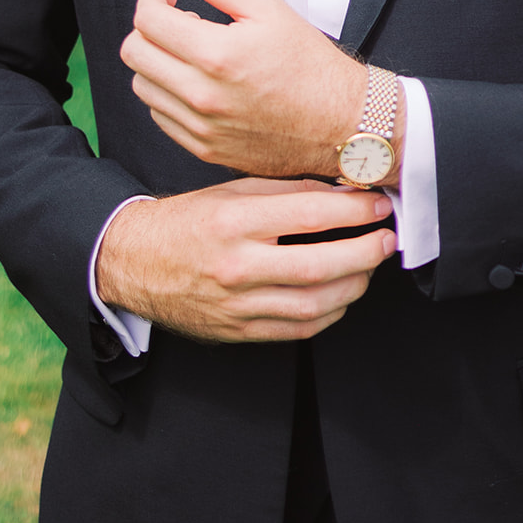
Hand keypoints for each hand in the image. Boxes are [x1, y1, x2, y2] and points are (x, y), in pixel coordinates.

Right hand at [95, 178, 394, 342]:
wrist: (135, 263)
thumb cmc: (187, 221)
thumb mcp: (232, 191)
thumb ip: (286, 191)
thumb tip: (341, 192)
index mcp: (235, 221)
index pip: (310, 214)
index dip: (355, 211)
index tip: (379, 204)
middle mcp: (237, 266)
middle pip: (320, 264)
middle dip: (366, 251)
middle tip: (387, 238)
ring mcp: (238, 305)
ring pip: (315, 303)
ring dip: (354, 285)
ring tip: (370, 265)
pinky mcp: (239, 331)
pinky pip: (298, 329)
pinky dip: (330, 313)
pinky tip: (342, 294)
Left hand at [121, 0, 379, 180]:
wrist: (340, 122)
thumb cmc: (308, 63)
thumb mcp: (266, 7)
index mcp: (217, 55)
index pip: (147, 20)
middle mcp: (202, 96)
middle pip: (134, 53)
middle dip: (149, 27)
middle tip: (182, 21)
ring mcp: (200, 127)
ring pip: (142, 86)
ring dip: (157, 61)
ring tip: (193, 52)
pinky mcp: (203, 149)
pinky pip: (159, 116)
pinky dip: (168, 93)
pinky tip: (198, 81)